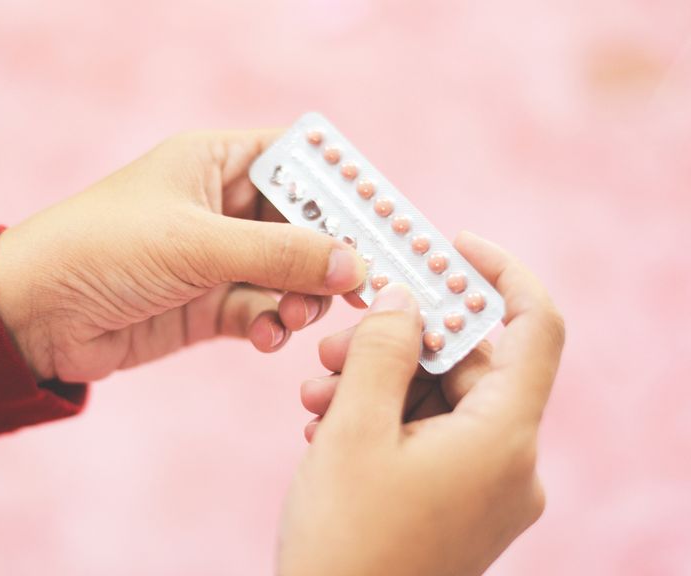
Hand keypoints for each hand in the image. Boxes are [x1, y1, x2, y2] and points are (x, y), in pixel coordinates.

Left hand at [0, 130, 365, 380]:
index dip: (340, 186)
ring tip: (295, 316)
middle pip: (301, 222)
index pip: (296, 160)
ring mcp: (216, 257)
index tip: (380, 220)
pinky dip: (270, 323)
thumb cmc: (105, 250)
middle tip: (355, 286)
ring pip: (287, 273)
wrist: (34, 315)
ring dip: (300, 296)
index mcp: (214, 162)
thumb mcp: (197, 244)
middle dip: (327, 255)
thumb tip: (355, 264)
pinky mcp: (208, 303)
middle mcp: (220, 205)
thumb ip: (280, 255)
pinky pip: (261, 310)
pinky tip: (263, 335)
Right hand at [278, 231, 564, 575]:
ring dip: (378, 382)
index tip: (449, 247)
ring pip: (440, 400)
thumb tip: (403, 299)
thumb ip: (381, 348)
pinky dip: (383, 418)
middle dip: (399, 341)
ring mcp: (485, 488)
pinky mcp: (458, 505)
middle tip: (333, 344)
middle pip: (470, 364)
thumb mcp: (353, 430)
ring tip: (316, 396)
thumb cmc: (344, 541)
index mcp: (503, 440)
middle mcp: (509, 463)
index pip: (533, 326)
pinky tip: (329, 426)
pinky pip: (430, 436)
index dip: (498, 274)